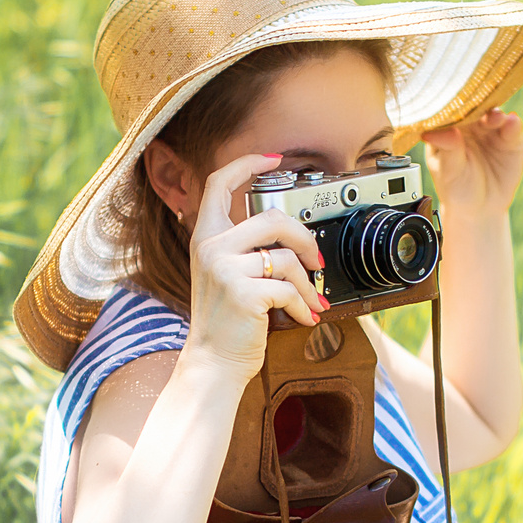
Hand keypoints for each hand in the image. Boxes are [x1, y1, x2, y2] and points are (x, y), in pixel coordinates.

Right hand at [182, 152, 327, 377]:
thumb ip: (245, 249)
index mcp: (205, 237)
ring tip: (311, 300)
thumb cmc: (225, 322)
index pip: (219, 183)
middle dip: (305, 239)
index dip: (247, 163)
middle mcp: (211, 247)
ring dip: (309, 283)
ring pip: (287, 257)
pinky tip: (302, 317)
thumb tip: (293, 236)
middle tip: (317, 260)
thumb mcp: (225, 275)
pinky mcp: (242, 291)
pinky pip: (289, 288)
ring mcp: (224, 268)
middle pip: (272, 217)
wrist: (212, 363)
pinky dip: (302, 305)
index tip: (273, 159)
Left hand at [418, 108, 522, 223]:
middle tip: (476, 106)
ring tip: (495, 118)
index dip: (450, 105)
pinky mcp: (510, 137)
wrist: (480, 209)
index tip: (451, 104)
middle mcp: (469, 124)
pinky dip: (513, 123)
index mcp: (447, 128)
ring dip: (495, 112)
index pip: (448, 110)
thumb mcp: (448, 171)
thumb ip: (446, 149)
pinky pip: (512, 127)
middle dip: (475, 104)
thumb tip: (433, 131)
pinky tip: (512, 122)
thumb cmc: (456, 189)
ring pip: (493, 112)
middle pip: (473, 106)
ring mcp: (490, 128)